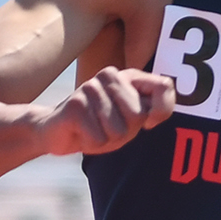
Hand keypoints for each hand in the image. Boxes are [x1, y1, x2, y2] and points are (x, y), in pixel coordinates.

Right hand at [36, 67, 176, 154]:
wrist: (56, 132)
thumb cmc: (99, 126)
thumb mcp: (130, 120)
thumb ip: (150, 111)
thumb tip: (152, 115)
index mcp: (128, 76)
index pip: (164, 87)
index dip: (162, 110)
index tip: (148, 123)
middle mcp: (110, 75)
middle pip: (138, 116)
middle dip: (126, 132)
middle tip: (108, 128)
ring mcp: (90, 87)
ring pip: (118, 130)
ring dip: (107, 139)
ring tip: (93, 130)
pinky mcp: (75, 105)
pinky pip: (98, 138)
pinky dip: (92, 144)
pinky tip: (81, 133)